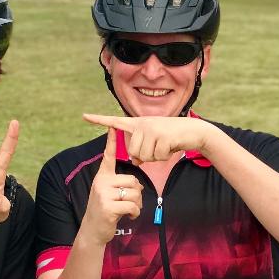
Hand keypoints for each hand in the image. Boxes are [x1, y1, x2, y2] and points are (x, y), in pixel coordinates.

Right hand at [79, 131, 142, 246]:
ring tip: (128, 210)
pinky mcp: (108, 206)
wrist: (92, 230)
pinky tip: (127, 216)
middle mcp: (101, 182)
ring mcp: (103, 194)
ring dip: (136, 205)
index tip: (112, 127)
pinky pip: (132, 206)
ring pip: (134, 193)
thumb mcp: (107, 193)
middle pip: (132, 180)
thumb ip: (119, 185)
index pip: (108, 156)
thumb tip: (137, 185)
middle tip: (129, 203)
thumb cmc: (104, 210)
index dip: (111, 142)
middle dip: (136, 194)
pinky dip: (134, 213)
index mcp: (101, 177)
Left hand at [83, 113, 219, 164]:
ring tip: (164, 145)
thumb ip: (142, 149)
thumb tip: (134, 162)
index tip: (83, 116)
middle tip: (158, 147)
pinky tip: (171, 146)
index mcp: (137, 123)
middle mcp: (141, 124)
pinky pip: (156, 156)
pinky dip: (164, 156)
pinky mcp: (161, 136)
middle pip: (133, 152)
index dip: (99, 119)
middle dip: (145, 156)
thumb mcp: (154, 142)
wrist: (194, 131)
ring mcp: (151, 128)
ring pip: (143, 156)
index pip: (114, 121)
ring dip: (155, 157)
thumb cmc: (172, 138)